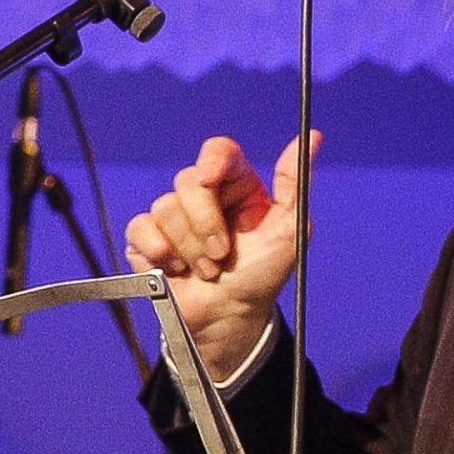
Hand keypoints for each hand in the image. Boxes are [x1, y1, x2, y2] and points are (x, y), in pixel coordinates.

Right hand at [124, 133, 318, 382]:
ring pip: (164, 208)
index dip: (211, 160)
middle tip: (222, 255)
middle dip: (205, 224)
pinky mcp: (147, 238)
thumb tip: (314, 136)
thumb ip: (296, 183)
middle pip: (187, 182)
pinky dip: (159, 253)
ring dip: (189, 249)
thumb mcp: (291, 231)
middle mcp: (204, 196)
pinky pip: (140, 229)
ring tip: (208, 270)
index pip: (218, 152)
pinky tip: (177, 270)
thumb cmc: (263, 275)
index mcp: (236, 186)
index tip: (211, 179)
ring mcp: (173, 216)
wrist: (231, 317)